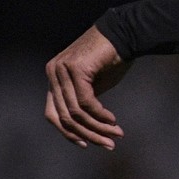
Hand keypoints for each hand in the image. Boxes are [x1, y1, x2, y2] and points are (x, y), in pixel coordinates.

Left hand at [45, 25, 129, 148]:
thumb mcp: (94, 84)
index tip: (86, 144)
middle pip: (64, 116)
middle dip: (87, 134)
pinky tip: (112, 120)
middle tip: (108, 144)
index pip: (53, 114)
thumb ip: (84, 100)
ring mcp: (62, 70)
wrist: (125, 33)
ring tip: (116, 134)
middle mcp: (52, 73)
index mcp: (53, 76)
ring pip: (76, 112)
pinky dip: (100, 115)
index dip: (68, 133)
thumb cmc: (113, 57)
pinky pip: (86, 102)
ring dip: (97, 127)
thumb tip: (84, 126)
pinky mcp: (76, 69)